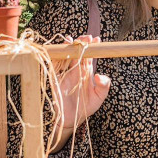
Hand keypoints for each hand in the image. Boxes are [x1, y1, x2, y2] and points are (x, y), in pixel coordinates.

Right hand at [50, 35, 110, 150]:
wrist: (70, 120)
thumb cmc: (85, 107)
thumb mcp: (99, 98)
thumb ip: (104, 86)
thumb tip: (100, 75)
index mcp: (86, 72)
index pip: (90, 56)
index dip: (93, 46)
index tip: (97, 39)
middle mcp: (75, 69)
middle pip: (78, 52)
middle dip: (81, 43)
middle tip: (86, 37)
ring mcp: (64, 73)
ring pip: (66, 55)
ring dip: (68, 47)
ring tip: (72, 40)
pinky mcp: (55, 78)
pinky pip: (53, 64)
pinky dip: (55, 56)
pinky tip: (59, 50)